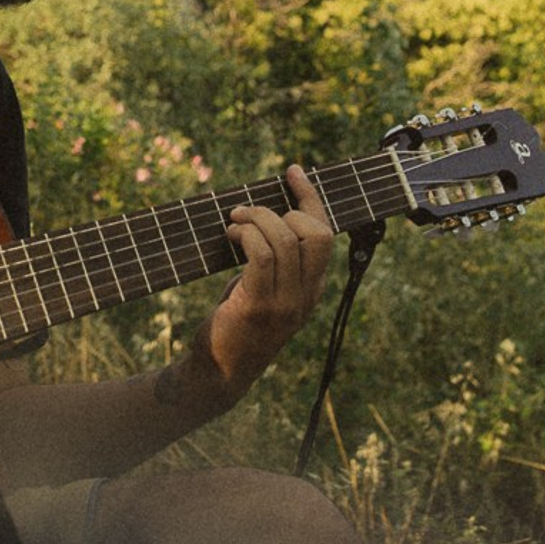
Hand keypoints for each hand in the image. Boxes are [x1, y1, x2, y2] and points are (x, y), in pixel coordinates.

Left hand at [203, 164, 333, 400]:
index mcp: (314, 289)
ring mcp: (286, 303)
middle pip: (315, 233)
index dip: (311, 197)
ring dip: (255, 218)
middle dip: (281, 209)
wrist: (218, 371)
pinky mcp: (259, 306)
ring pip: (284, 239)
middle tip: (248, 213)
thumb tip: (264, 212)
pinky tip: (230, 235)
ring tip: (234, 222)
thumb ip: (275, 260)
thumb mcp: (264, 289)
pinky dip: (245, 235)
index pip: (326, 233)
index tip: (293, 172)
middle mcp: (307, 296)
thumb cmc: (236, 323)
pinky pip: (261, 255)